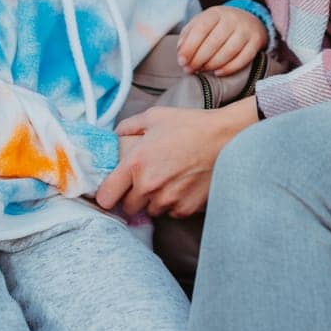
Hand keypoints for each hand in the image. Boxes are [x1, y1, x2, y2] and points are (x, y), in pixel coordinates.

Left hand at [94, 100, 256, 217]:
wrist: (225, 138)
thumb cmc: (190, 125)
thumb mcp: (154, 117)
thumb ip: (128, 127)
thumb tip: (117, 135)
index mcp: (136, 163)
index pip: (106, 196)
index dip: (106, 195)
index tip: (112, 190)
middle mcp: (149, 186)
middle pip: (127, 207)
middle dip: (132, 197)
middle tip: (143, 182)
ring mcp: (168, 200)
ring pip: (150, 211)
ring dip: (153, 200)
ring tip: (166, 181)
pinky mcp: (185, 209)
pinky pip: (171, 212)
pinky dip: (173, 203)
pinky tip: (182, 185)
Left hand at [177, 5, 267, 74]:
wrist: (247, 20)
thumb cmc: (217, 26)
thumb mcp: (201, 24)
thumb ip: (188, 36)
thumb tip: (181, 54)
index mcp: (215, 13)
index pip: (200, 29)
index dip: (189, 47)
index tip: (182, 61)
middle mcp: (232, 19)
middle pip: (214, 42)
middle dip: (199, 59)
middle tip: (190, 70)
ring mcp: (246, 30)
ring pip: (229, 52)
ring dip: (212, 65)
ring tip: (203, 70)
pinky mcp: (256, 41)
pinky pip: (243, 59)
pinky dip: (229, 68)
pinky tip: (218, 72)